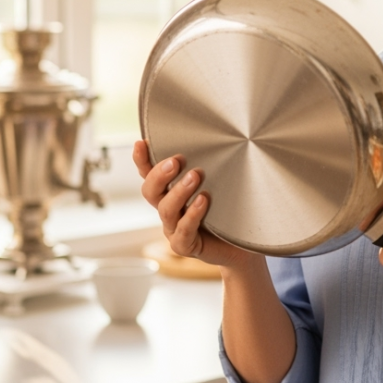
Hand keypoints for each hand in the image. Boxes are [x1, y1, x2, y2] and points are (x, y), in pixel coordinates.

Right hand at [132, 140, 256, 268]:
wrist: (241, 246)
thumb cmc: (228, 212)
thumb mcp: (218, 185)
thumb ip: (210, 166)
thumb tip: (218, 136)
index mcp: (170, 193)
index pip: (149, 174)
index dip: (142, 160)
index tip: (141, 143)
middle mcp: (168, 210)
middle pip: (150, 191)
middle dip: (160, 174)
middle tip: (176, 160)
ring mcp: (173, 229)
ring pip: (166, 209)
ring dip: (179, 191)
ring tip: (195, 175)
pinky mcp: (185, 246)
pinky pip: (183, 230)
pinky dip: (192, 214)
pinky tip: (203, 200)